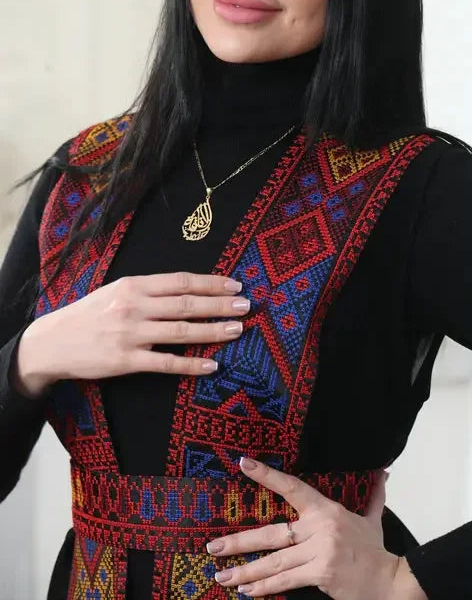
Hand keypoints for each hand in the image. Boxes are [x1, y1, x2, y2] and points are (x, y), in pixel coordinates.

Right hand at [15, 271, 248, 396]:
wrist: (51, 343)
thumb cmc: (88, 316)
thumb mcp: (115, 292)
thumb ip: (147, 291)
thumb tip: (186, 289)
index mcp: (132, 286)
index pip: (180, 281)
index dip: (210, 282)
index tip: (235, 284)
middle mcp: (133, 307)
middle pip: (186, 303)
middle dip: (220, 304)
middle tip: (246, 305)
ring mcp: (130, 334)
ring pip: (181, 332)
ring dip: (213, 331)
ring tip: (237, 330)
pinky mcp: (125, 361)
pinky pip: (166, 363)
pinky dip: (191, 364)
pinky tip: (212, 364)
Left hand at [205, 457, 401, 599]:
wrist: (392, 582)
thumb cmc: (375, 551)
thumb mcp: (372, 519)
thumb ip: (373, 495)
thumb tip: (384, 473)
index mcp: (326, 510)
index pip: (292, 487)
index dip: (267, 475)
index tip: (243, 464)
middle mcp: (320, 528)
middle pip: (271, 533)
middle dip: (239, 541)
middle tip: (213, 547)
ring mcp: (319, 552)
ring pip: (274, 562)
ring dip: (245, 570)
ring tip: (221, 574)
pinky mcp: (321, 574)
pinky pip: (286, 581)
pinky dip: (265, 588)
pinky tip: (247, 591)